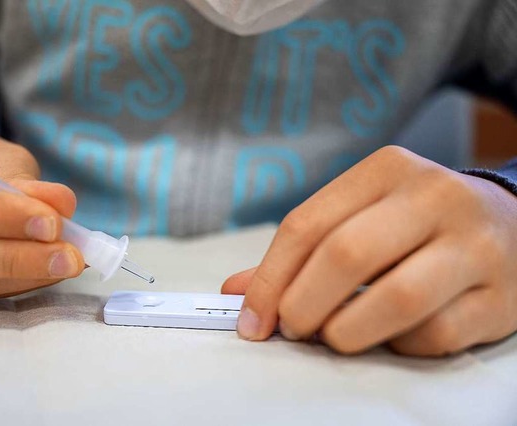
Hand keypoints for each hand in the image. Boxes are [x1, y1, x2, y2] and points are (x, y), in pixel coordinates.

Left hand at [222, 146, 516, 355]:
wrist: (513, 225)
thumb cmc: (419, 223)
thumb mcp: (361, 216)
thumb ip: (301, 251)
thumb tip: (236, 292)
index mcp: (387, 169)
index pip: (307, 224)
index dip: (269, 278)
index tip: (251, 318)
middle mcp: (434, 197)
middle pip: (346, 254)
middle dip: (302, 304)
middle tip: (292, 328)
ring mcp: (474, 244)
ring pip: (396, 298)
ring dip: (347, 331)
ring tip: (334, 336)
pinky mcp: (501, 295)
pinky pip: (434, 335)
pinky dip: (398, 345)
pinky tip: (390, 335)